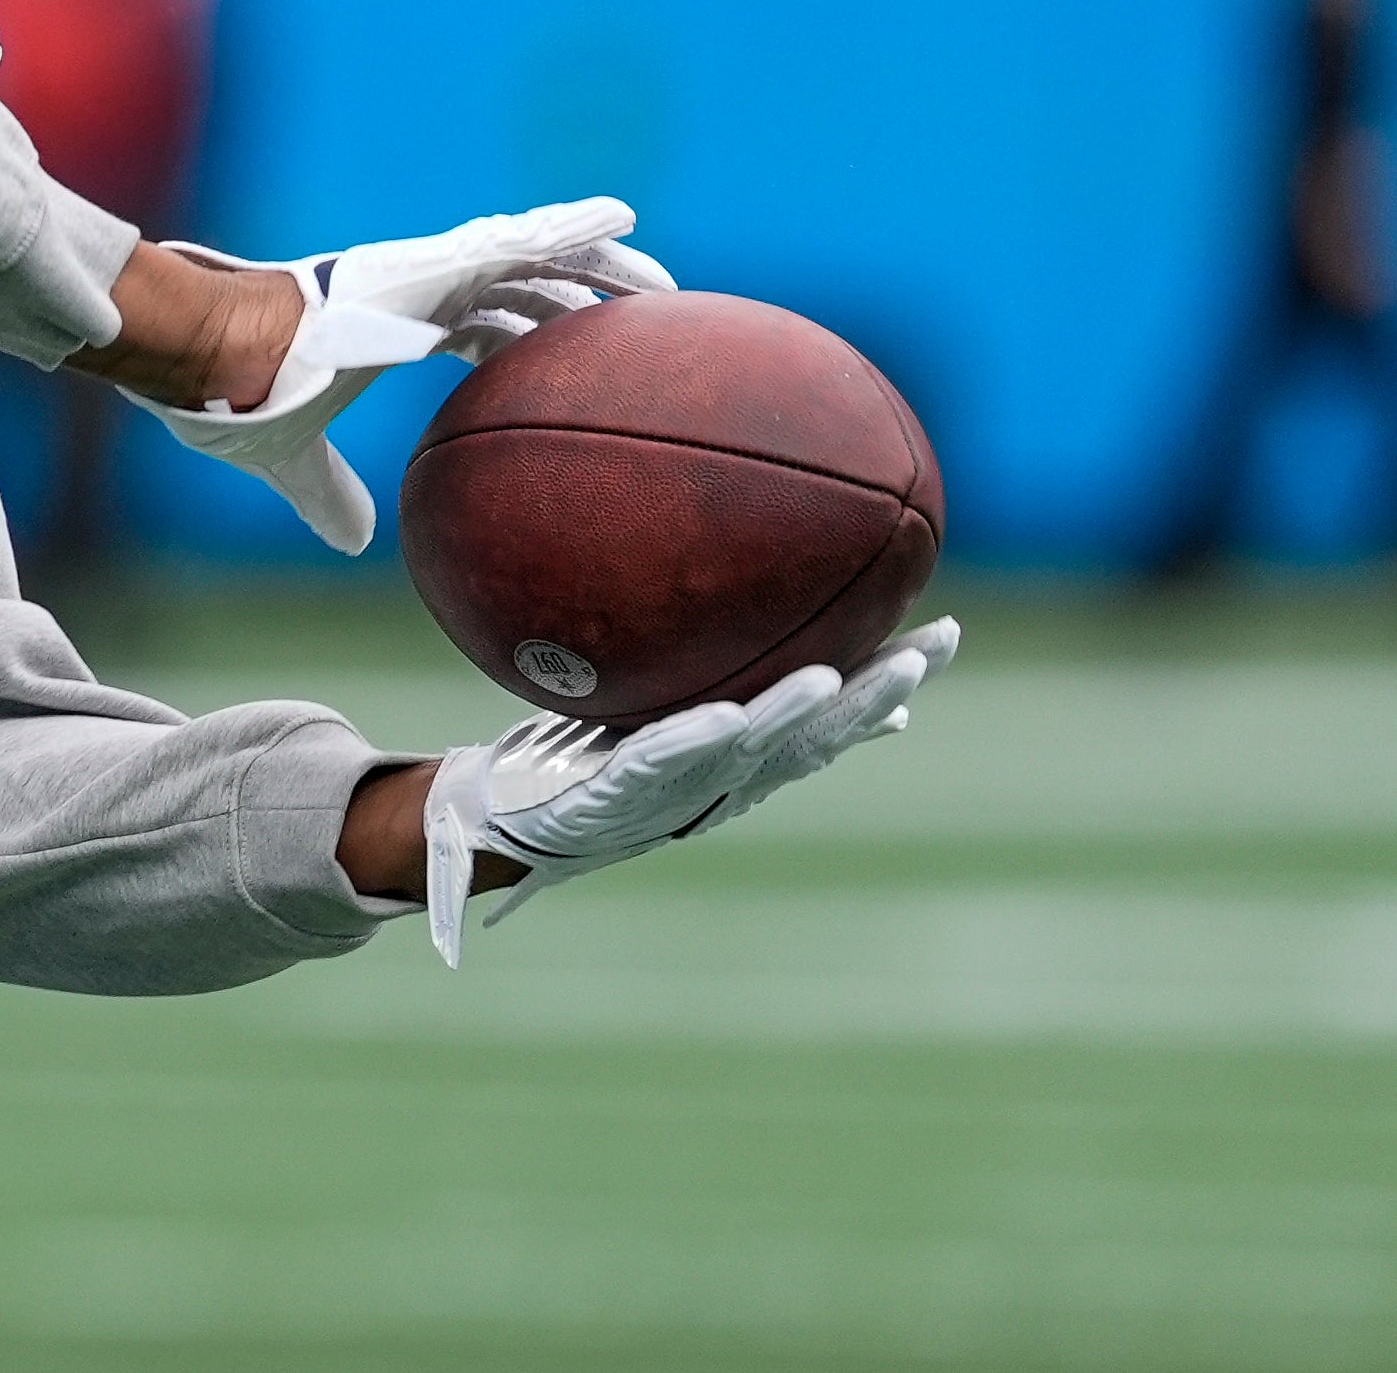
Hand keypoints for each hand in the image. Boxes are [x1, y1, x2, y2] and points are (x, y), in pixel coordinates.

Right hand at [114, 197, 673, 552]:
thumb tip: (351, 543)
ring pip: (535, 258)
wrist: (219, 352)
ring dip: (599, 267)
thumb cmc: (245, 392)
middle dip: (581, 302)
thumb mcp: (292, 456)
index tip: (572, 358)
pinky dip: (572, 227)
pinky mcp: (431, 258)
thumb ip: (328, 492)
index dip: (530, 335)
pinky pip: (518, 238)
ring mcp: (430, 267)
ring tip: (660, 286)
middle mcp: (422, 288)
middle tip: (641, 329)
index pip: (485, 324)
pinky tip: (623, 221)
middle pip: (524, 288)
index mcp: (399, 324)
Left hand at [417, 617, 958, 965]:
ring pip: (751, 751)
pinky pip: (659, 761)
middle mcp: (723, 779)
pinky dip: (695, 740)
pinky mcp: (615, 795)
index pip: (835, 716)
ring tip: (837, 676)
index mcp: (743, 762)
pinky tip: (727, 715)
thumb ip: (731, 694)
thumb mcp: (666, 722)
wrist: (508, 817)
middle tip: (924, 653)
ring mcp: (674, 790)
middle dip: (873, 697)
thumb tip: (798, 650)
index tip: (945, 635)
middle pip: (814, 737)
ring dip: (797, 717)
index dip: (892, 680)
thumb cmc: (591, 761)